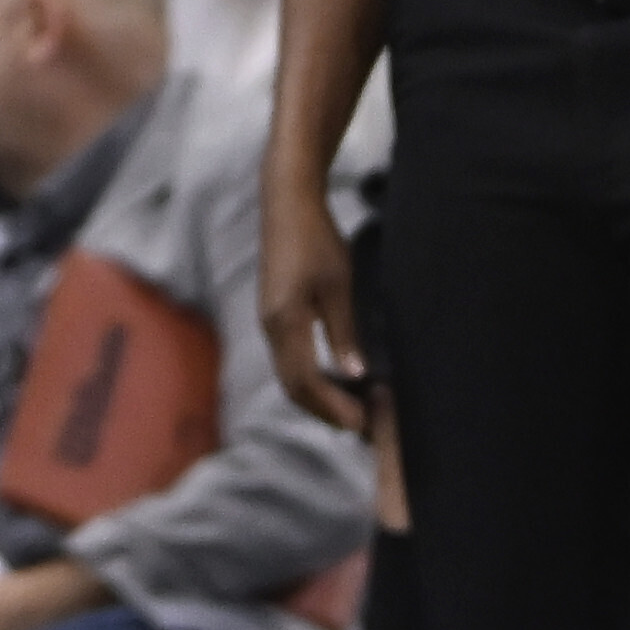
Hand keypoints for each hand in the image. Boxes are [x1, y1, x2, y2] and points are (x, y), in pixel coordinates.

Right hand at [261, 178, 369, 431]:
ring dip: (316, 397)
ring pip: (287, 374)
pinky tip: (332, 379)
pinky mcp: (272, 313)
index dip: (333, 407)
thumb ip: (344, 332)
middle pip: (292, 385)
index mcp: (285, 321)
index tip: (361, 423)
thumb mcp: (339, 286)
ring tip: (350, 408)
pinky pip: (286, 358)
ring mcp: (268, 319)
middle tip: (360, 426)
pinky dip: (308, 378)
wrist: (286, 203)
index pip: (306, 381)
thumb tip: (356, 376)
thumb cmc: (317, 240)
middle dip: (323, 410)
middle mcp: (270, 325)